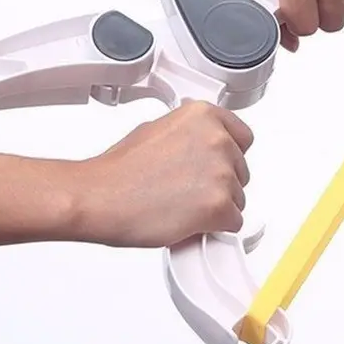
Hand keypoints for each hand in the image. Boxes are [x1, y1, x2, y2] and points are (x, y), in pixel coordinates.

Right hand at [75, 101, 253, 247]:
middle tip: (187, 189)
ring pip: (238, 199)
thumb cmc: (119, 170)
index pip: (243, 136)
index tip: (217, 165)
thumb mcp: (154, 130)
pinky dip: (214, 228)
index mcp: (202, 115)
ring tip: (181, 205)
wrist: (100, 197)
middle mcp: (216, 140)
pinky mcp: (219, 206)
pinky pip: (233, 223)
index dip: (228, 155)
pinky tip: (188, 221)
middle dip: (219, 183)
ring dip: (215, 206)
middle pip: (240, 170)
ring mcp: (220, 173)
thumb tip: (197, 146)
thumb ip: (186, 134)